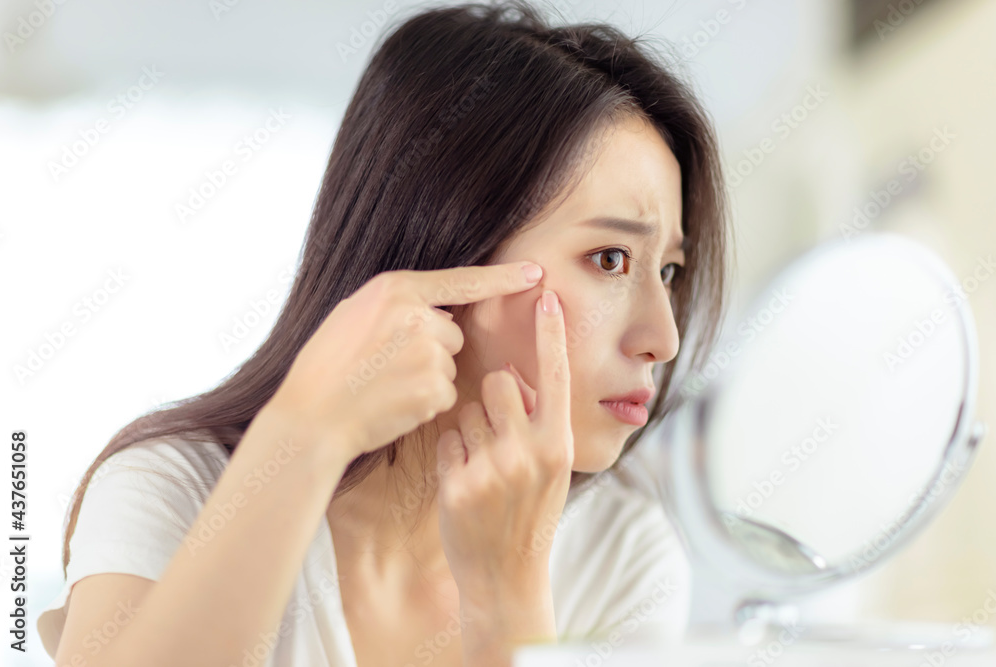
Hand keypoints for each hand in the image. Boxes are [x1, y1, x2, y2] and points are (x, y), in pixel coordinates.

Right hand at [262, 261, 543, 464]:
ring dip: (426, 378)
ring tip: (383, 386)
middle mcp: (416, 315)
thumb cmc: (326, 367)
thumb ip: (396, 304)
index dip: (503, 277)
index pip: (462, 279)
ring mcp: (427, 352)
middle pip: (451, 332)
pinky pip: (444, 394)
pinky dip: (425, 403)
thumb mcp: (353, 314)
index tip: (537, 273)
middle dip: (430, 349)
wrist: (311, 416)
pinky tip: (392, 404)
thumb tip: (433, 308)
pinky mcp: (434, 388)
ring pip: (447, 365)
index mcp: (395, 288)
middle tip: (386, 366)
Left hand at [435, 288, 573, 610]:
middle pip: (498, 382)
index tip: (547, 296)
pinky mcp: (459, 485)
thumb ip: (540, 423)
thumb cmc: (530, 514)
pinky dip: (451, 454)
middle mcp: (531, 453)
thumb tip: (516, 375)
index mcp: (559, 445)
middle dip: (492, 394)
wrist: (507, 576)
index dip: (551, 334)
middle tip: (497, 428)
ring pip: (467, 409)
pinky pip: (447, 439)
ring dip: (470, 428)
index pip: (556, 376)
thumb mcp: (552, 470)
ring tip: (482, 465)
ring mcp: (494, 469)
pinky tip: (463, 483)